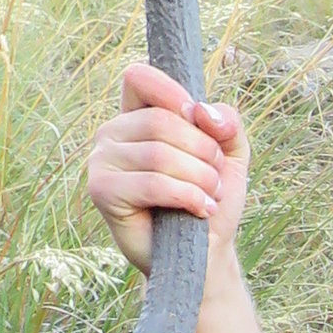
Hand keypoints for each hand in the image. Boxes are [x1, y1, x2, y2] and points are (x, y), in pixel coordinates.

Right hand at [87, 60, 249, 278]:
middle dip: (203, 151)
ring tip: (210, 196)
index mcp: (136, 115)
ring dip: (199, 177)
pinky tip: (199, 209)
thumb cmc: (211, 200)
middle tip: (215, 178)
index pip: (139, 78)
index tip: (201, 124)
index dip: (174, 95)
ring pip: (158, 152)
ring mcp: (102, 161)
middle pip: (161, 121)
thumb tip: (202, 111)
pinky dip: (187, 196)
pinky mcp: (102, 191)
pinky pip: (151, 182)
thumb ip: (226, 123)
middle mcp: (112, 133)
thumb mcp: (231, 154)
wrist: (204, 253)